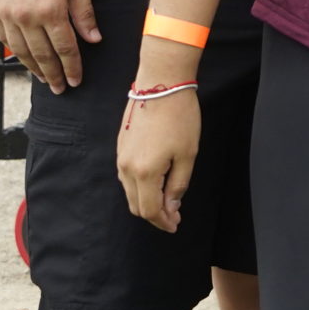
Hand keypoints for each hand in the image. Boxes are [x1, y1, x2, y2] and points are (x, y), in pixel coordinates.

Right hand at [0, 0, 97, 93]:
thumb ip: (84, 12)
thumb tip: (93, 38)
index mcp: (51, 10)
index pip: (65, 48)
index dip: (72, 67)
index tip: (76, 80)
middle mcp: (27, 17)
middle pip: (43, 55)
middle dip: (54, 74)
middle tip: (60, 88)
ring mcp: (8, 15)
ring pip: (22, 52)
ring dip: (34, 68)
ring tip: (44, 79)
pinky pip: (5, 40)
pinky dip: (16, 53)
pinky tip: (25, 60)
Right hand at [118, 87, 201, 232]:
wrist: (161, 84)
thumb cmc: (179, 117)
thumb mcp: (187, 154)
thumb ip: (178, 184)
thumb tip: (171, 207)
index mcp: (145, 172)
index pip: (149, 210)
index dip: (163, 222)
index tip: (176, 225)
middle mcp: (127, 168)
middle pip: (136, 205)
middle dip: (154, 215)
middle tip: (174, 217)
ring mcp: (120, 157)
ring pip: (130, 192)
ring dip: (146, 201)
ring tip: (168, 202)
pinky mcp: (120, 146)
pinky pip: (126, 177)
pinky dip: (140, 187)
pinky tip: (156, 183)